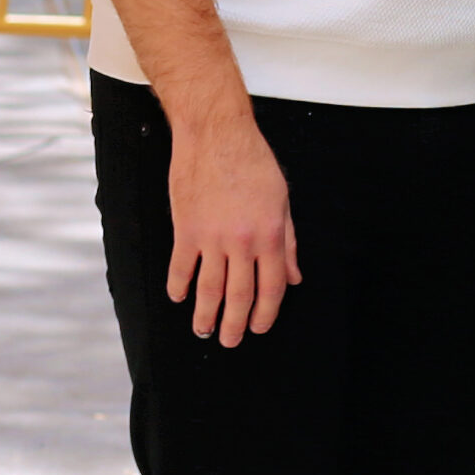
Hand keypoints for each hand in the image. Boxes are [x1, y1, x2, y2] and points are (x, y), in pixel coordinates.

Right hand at [167, 110, 299, 346]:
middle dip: (236, 324)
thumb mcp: (282, 199)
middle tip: (230, 341)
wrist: (215, 133)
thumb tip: (295, 277)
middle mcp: (243, 241)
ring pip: (209, 288)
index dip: (267, 313)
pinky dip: (179, 285)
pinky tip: (179, 297)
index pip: (272, 287)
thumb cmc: (253, 161)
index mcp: (270, 235)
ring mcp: (212, 237)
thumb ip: (288, 242)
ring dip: (206, 314)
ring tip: (203, 331)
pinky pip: (182, 266)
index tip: (260, 327)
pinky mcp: (185, 229)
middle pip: (240, 295)